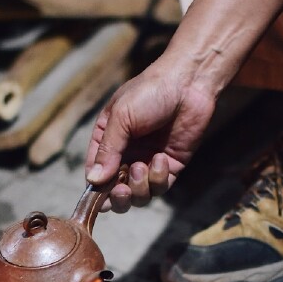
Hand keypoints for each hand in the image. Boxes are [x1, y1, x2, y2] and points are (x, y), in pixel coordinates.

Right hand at [85, 62, 216, 211]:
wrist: (189, 84)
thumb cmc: (149, 92)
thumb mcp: (121, 118)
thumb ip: (107, 151)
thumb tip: (93, 181)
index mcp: (108, 140)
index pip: (96, 173)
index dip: (96, 189)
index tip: (100, 195)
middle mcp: (126, 155)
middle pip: (115, 192)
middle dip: (118, 197)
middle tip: (121, 190)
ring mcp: (148, 162)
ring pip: (138, 195)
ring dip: (139, 188)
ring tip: (141, 167)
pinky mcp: (170, 167)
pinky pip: (160, 187)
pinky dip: (158, 178)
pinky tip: (162, 158)